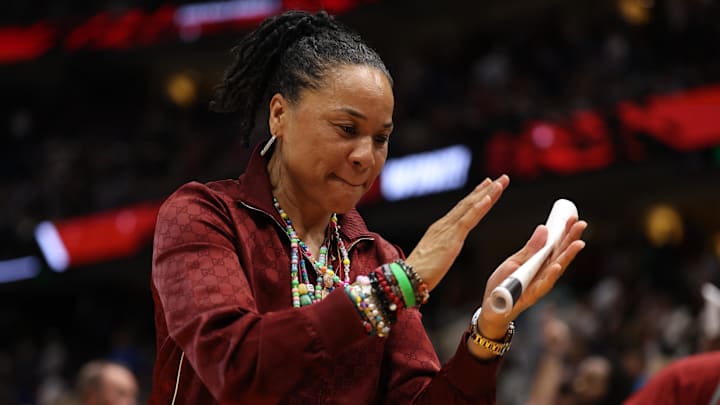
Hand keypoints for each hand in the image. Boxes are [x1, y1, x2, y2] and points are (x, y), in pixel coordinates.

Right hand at [405, 175, 508, 291]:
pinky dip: (479, 208)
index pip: (462, 208)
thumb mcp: (435, 256)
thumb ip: (442, 249)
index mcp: (440, 229)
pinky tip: (488, 198)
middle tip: (500, 178)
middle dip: (486, 189)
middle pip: (468, 203)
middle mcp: (444, 225)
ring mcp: (447, 229)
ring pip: (470, 207)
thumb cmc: (420, 272)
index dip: (476, 196)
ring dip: (487, 193)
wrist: (408, 278)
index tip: (487, 185)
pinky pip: (467, 220)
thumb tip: (446, 250)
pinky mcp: (451, 238)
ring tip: (499, 182)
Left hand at [477, 217, 586, 339]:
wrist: (492, 308)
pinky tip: (557, 266)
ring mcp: (539, 286)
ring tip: (578, 243)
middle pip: (560, 255)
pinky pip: (541, 286)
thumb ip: (530, 249)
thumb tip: (544, 228)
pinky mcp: (530, 297)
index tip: (573, 218)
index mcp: (540, 264)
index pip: (556, 246)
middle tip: (582, 224)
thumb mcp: (514, 262)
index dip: (565, 232)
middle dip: (571, 240)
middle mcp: (543, 275)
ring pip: (556, 270)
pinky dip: (549, 276)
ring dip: (567, 257)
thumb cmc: (503, 285)